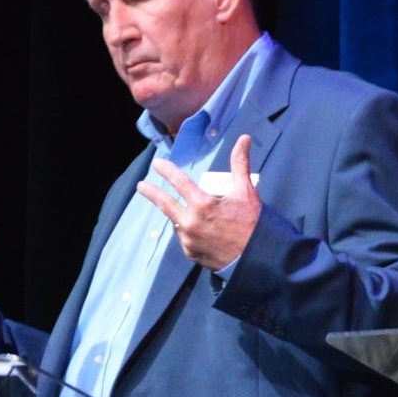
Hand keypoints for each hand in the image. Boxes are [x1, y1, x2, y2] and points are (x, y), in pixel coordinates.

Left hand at [136, 132, 260, 269]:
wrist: (256, 258)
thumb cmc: (252, 223)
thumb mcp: (246, 191)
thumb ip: (240, 164)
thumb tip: (244, 138)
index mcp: (202, 205)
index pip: (179, 182)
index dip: (167, 171)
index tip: (157, 164)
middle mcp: (191, 223)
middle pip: (165, 204)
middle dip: (152, 193)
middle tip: (141, 186)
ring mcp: (189, 240)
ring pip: (177, 222)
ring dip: (180, 215)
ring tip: (190, 212)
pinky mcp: (190, 253)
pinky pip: (184, 237)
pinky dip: (189, 231)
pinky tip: (199, 230)